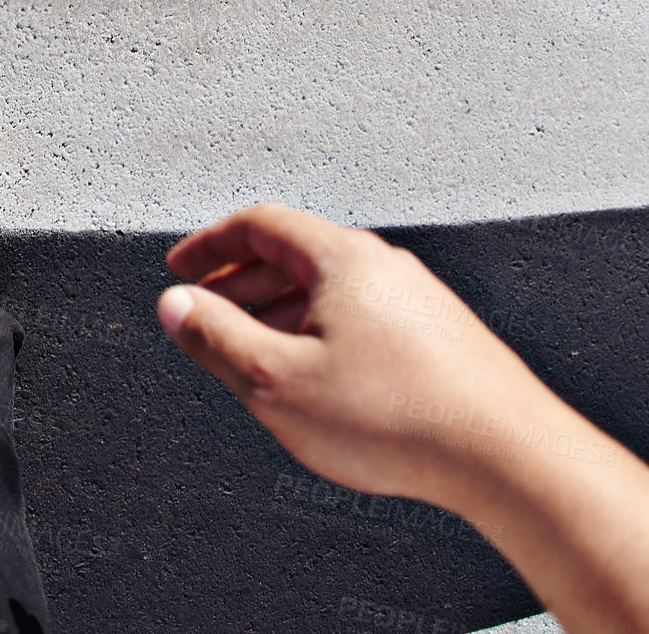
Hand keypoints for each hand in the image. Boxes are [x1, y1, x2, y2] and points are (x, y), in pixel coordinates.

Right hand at [157, 202, 553, 510]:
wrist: (508, 458)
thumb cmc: (400, 417)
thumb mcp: (277, 380)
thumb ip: (216, 337)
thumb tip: (174, 306)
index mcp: (340, 258)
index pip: (257, 224)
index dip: (208, 245)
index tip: (180, 267)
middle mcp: (380, 266)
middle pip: (291, 254)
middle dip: (238, 282)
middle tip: (204, 309)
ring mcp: (413, 299)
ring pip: (326, 289)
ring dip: (276, 310)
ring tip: (250, 349)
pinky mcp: (435, 336)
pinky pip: (357, 314)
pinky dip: (316, 329)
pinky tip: (312, 376)